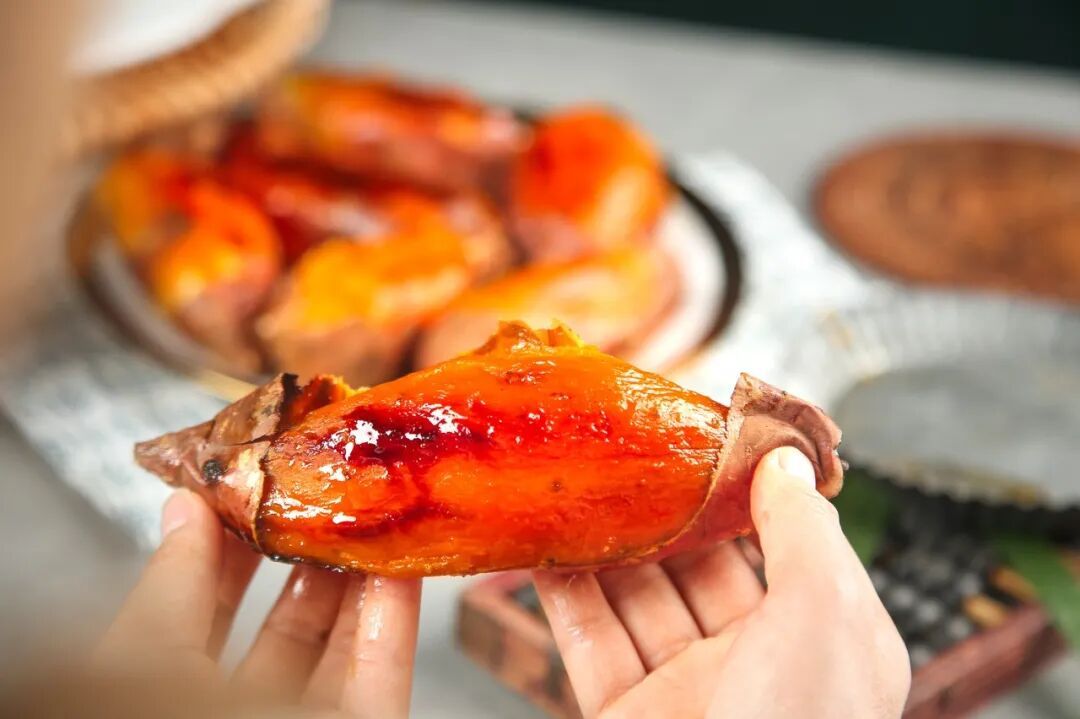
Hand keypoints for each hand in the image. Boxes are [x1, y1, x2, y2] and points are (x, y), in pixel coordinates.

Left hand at [95, 489, 420, 718]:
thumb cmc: (159, 718)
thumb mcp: (147, 655)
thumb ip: (173, 583)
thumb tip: (186, 506)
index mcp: (169, 687)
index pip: (202, 601)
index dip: (230, 537)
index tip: (259, 479)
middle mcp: (239, 708)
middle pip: (281, 617)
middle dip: (310, 548)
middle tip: (330, 486)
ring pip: (341, 640)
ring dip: (363, 573)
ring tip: (377, 507)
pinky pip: (380, 669)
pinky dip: (395, 616)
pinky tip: (402, 563)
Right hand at [533, 446, 909, 718]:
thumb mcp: (826, 616)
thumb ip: (804, 531)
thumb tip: (783, 458)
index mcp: (823, 638)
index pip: (781, 541)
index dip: (741, 486)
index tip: (699, 434)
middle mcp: (758, 661)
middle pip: (698, 564)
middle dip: (658, 510)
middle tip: (618, 453)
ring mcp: (689, 692)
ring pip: (638, 599)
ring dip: (602, 546)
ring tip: (569, 487)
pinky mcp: (629, 716)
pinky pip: (594, 644)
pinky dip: (566, 598)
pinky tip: (543, 551)